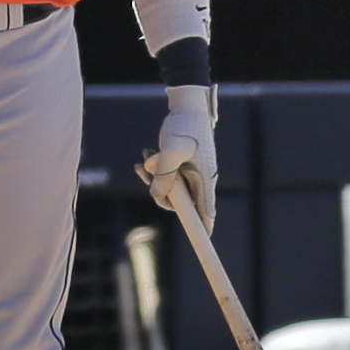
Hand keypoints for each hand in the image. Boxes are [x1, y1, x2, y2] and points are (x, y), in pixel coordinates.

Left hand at [138, 84, 215, 231]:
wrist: (187, 108)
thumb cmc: (184, 127)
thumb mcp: (171, 150)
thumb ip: (164, 175)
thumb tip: (158, 195)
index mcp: (205, 180)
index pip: (206, 212)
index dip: (204, 228)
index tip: (203, 241)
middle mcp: (199, 181)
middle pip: (180, 203)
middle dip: (162, 194)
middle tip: (149, 172)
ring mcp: (190, 176)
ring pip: (169, 190)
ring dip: (153, 181)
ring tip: (144, 162)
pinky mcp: (180, 168)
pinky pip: (165, 179)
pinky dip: (153, 173)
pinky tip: (143, 161)